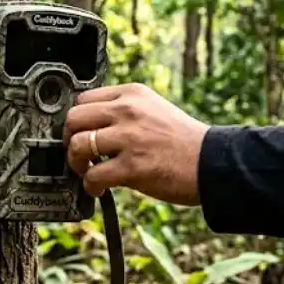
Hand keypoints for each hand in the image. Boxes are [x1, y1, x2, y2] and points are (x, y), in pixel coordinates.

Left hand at [62, 83, 209, 204]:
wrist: (213, 163)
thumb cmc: (183, 141)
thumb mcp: (154, 109)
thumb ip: (124, 111)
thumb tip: (89, 127)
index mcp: (133, 94)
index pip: (84, 98)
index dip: (77, 121)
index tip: (80, 134)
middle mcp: (129, 110)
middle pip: (74, 118)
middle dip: (70, 140)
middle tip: (79, 154)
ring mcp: (130, 137)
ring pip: (79, 145)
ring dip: (76, 163)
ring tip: (88, 172)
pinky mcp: (133, 166)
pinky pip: (93, 175)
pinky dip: (90, 186)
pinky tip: (100, 189)